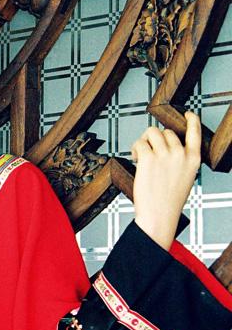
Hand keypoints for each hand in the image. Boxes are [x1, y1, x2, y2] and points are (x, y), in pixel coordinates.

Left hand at [131, 111, 201, 249]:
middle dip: (155, 140)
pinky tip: (135, 159)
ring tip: (140, 155)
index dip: (192, 120)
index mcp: (193, 159)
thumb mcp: (184, 177)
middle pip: (166, 132)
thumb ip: (179, 160)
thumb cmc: (168, 200)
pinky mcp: (148, 158)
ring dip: (144, 141)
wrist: (159, 216)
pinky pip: (139, 143)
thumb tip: (164, 144)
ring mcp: (165, 155)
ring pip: (151, 132)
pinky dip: (135, 149)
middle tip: (148, 153)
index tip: (188, 114)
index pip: (195, 133)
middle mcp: (181, 154)